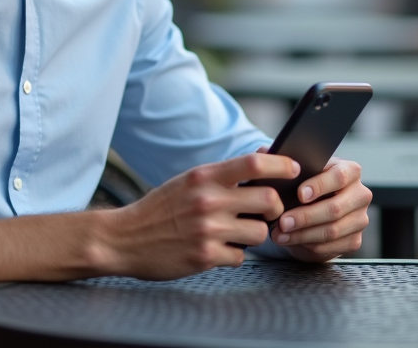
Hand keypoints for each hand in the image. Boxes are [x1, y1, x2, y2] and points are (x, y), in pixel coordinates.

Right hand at [102, 152, 299, 279]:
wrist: (123, 238)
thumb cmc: (160, 208)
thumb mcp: (188, 181)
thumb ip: (222, 175)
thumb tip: (263, 161)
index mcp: (204, 176)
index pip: (255, 163)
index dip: (282, 166)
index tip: (294, 169)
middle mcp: (208, 201)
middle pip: (269, 201)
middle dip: (275, 208)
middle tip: (267, 211)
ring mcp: (208, 231)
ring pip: (260, 233)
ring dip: (255, 235)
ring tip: (236, 233)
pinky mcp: (205, 257)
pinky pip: (240, 257)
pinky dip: (234, 255)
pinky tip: (217, 249)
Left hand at [269, 156, 370, 261]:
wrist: (313, 211)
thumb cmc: (305, 186)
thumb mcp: (296, 171)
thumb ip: (282, 159)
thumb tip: (265, 152)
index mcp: (350, 170)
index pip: (339, 177)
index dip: (319, 186)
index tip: (299, 194)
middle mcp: (360, 194)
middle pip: (335, 208)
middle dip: (305, 216)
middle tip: (283, 221)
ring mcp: (360, 219)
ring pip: (332, 230)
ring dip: (303, 234)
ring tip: (280, 233)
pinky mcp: (354, 240)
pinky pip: (331, 247)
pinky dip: (308, 245)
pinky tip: (291, 240)